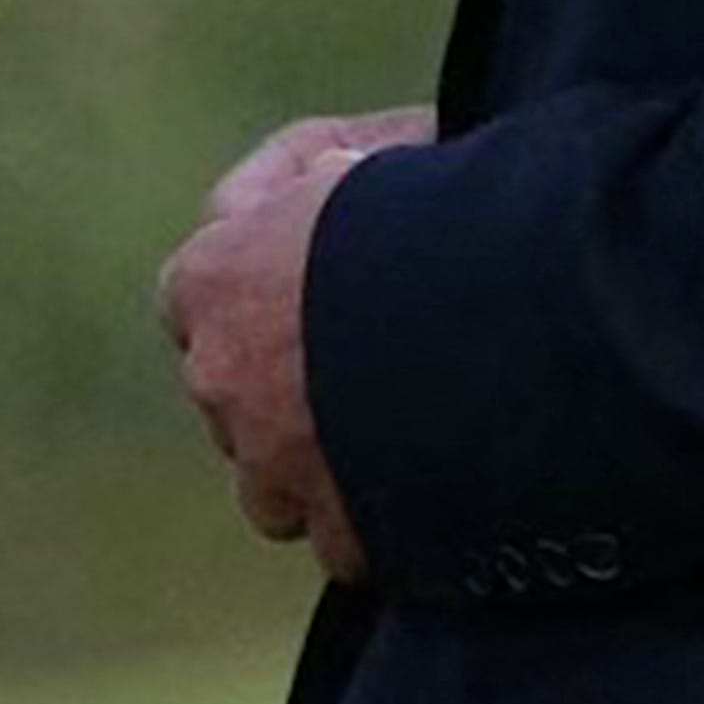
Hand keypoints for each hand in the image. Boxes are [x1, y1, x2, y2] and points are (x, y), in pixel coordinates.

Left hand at [159, 106, 427, 582]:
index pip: (195, 292)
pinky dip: (381, 524)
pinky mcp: (344, 532)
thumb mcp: (375, 161)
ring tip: (392, 441)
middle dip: (282, 385)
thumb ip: (335, 175)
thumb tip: (341, 176)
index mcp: (212, 278)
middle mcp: (223, 378)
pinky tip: (437, 490)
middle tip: (361, 363)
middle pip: (233, 393)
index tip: (302, 284)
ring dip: (315, 468)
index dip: (252, 287)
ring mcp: (275, 464)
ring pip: (272, 485)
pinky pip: (347, 542)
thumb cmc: (444, 212)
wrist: (507, 313)